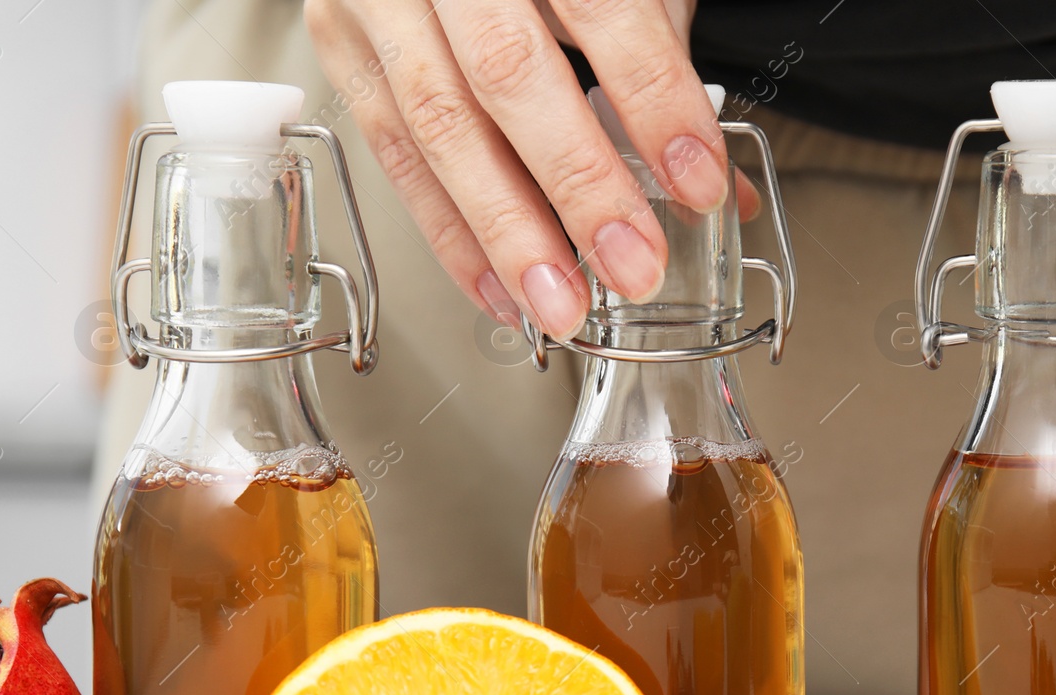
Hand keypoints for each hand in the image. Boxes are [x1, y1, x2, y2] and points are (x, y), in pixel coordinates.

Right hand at [306, 0, 726, 339]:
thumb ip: (660, 60)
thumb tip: (711, 180)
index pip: (600, 8)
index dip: (654, 101)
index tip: (697, 182)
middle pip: (508, 73)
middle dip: (578, 186)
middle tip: (631, 264)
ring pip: (438, 124)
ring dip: (505, 233)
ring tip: (560, 303)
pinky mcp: (345, 39)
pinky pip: (392, 148)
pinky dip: (449, 231)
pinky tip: (497, 287)